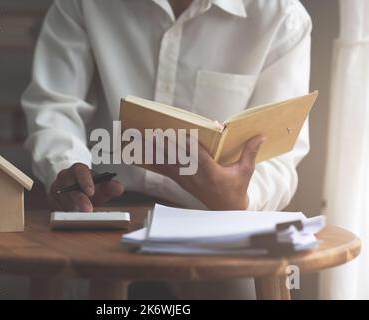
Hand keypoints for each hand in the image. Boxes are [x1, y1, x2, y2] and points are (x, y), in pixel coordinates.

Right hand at [47, 163, 123, 211]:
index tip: (91, 192)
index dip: (85, 181)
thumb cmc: (90, 187)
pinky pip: (55, 207)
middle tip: (88, 211)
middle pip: (69, 186)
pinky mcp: (50, 198)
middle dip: (80, 200)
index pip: (80, 171)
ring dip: (72, 208)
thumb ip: (111, 186)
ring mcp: (55, 187)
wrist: (76, 189)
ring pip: (61, 198)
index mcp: (78, 169)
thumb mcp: (102, 186)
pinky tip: (72, 216)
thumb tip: (119, 188)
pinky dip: (64, 212)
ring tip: (82, 215)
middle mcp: (64, 176)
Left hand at [151, 135, 265, 209]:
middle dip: (164, 146)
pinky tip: (143, 154)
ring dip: (155, 152)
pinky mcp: (181, 182)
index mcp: (212, 173)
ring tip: (142, 140)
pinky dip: (154, 161)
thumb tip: (260, 136)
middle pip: (177, 159)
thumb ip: (250, 152)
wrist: (226, 209)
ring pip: (167, 164)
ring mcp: (186, 180)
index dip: (189, 145)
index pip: (199, 157)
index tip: (179, 134)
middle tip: (152, 134)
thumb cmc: (236, 188)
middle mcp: (196, 177)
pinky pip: (165, 170)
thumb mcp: (246, 171)